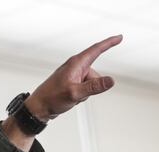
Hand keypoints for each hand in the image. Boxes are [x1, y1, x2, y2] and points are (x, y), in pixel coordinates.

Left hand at [0, 35, 120, 151]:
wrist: (39, 108)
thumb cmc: (51, 98)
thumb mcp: (75, 93)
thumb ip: (94, 87)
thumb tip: (111, 81)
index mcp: (76, 64)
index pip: (96, 50)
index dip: (109, 43)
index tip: (119, 37)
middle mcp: (75, 67)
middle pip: (96, 74)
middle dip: (92, 86)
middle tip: (77, 93)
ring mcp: (74, 76)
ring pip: (91, 83)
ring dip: (85, 92)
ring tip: (71, 96)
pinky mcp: (72, 83)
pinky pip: (85, 89)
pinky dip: (81, 95)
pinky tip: (70, 98)